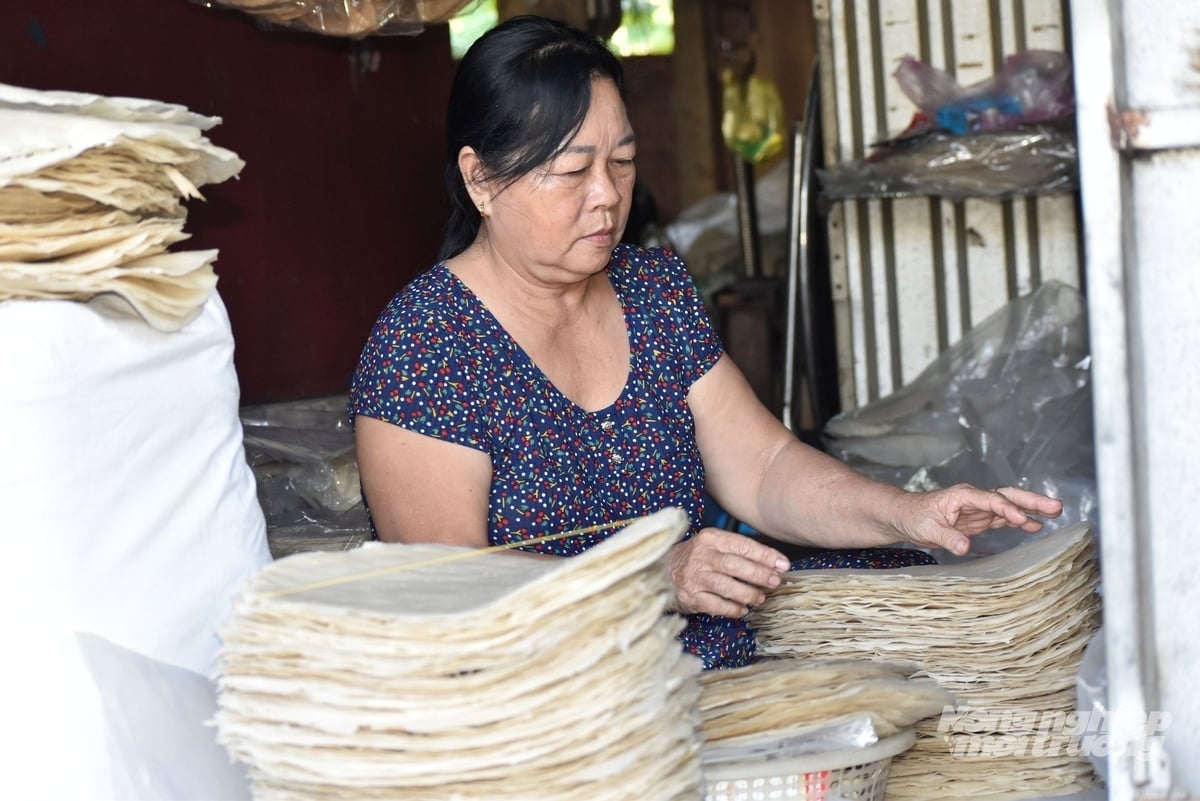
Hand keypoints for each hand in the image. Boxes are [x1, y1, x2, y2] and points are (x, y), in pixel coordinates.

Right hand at [664, 527, 790, 617]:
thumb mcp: (711, 546)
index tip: (783, 564)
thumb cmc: (694, 558)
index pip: (742, 545)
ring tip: (760, 598)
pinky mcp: (690, 596)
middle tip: (775, 582)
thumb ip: (737, 552)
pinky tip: (743, 609)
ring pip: (727, 586)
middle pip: (735, 565)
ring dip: (748, 593)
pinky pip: (717, 605)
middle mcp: (700, 556)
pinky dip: (733, 609)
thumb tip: (773, 564)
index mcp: (710, 539)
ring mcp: (694, 577)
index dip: (765, 556)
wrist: (659, 571)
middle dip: (760, 575)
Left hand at [890, 483, 1063, 555]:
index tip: (1022, 519)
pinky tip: (1035, 526)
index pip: (990, 500)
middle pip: (1007, 496)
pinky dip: (1020, 522)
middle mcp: (974, 499)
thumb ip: (947, 537)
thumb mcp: (926, 528)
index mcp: (962, 496)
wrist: (905, 516)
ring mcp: (979, 509)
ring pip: (1010, 506)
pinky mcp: (980, 520)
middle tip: (1055, 506)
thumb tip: (964, 546)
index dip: (1007, 509)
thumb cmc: (913, 516)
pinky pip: (1004, 519)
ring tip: (1056, 513)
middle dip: (1031, 501)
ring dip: (1031, 510)